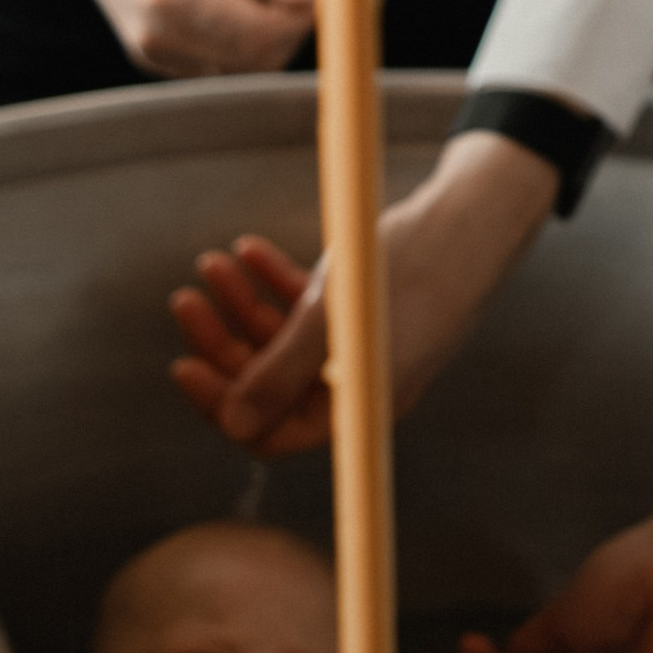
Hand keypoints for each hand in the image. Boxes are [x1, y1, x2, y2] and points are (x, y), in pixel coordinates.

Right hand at [0, 0, 313, 78]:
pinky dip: (242, 37)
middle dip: (293, 27)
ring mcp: (149, 49)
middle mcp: (155, 32)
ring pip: (243, 65)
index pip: (263, 33)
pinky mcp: (150, 54)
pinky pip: (219, 61)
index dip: (306, 15)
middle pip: (258, 59)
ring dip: (270, 32)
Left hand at [168, 132, 560, 449]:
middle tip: (185, 300)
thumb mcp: (334, 321)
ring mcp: (352, 349)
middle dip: (221, 342)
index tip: (183, 366)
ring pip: (279, 341)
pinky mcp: (356, 313)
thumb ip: (281, 373)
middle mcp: (350, 386)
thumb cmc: (412, 272)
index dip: (223, 404)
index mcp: (354, 407)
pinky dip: (272, 282)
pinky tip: (248, 250)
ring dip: (240, 304)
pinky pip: (301, 309)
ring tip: (213, 262)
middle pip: (267, 384)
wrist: (468, 221)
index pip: (272, 431)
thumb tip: (231, 422)